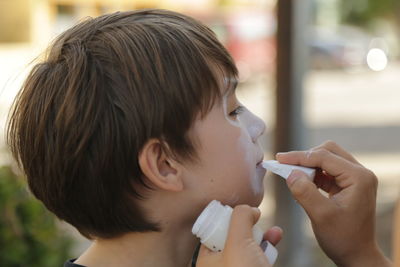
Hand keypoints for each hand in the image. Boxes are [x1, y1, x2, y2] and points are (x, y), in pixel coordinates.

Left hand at [195, 205, 281, 266]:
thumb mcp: (238, 242)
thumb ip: (240, 218)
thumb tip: (248, 208)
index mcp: (208, 260)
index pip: (213, 231)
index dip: (228, 218)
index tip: (241, 212)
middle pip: (233, 238)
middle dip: (249, 227)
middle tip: (258, 221)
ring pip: (249, 248)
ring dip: (262, 236)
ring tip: (274, 232)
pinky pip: (259, 259)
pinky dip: (268, 249)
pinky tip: (276, 241)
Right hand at [277, 141, 391, 266]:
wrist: (356, 255)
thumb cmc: (343, 238)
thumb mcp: (321, 215)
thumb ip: (305, 192)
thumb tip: (291, 173)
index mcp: (358, 177)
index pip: (324, 156)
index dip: (299, 156)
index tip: (279, 159)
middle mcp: (360, 173)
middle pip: (328, 151)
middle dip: (305, 157)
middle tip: (284, 165)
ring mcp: (355, 178)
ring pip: (327, 159)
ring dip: (308, 165)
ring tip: (292, 176)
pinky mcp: (348, 184)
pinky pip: (327, 170)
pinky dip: (312, 174)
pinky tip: (301, 184)